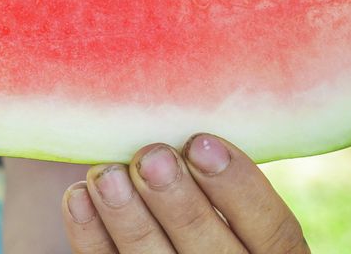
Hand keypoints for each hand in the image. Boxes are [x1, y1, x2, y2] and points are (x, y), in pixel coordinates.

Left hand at [60, 134, 307, 252]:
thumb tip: (192, 110)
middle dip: (178, 202)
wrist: (173, 242)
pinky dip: (92, 236)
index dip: (241, 188)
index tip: (202, 142)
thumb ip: (222, 168)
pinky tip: (78, 197)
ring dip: (128, 218)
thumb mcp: (234, 195)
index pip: (272, 229)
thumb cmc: (206, 202)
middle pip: (212, 250)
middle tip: (152, 157)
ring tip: (106, 174)